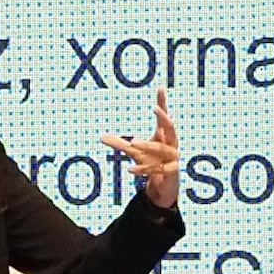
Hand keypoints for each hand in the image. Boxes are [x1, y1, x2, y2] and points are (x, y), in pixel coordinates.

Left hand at [102, 86, 180, 208]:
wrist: (164, 186)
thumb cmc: (151, 162)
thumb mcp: (134, 152)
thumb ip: (119, 144)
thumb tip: (100, 137)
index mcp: (164, 136)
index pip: (164, 118)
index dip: (162, 103)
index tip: (160, 88)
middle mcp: (171, 145)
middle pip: (171, 128)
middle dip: (165, 118)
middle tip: (155, 108)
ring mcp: (173, 159)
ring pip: (162, 150)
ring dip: (148, 146)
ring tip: (133, 142)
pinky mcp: (170, 173)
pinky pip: (157, 169)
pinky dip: (143, 169)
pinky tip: (130, 169)